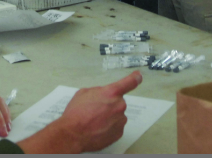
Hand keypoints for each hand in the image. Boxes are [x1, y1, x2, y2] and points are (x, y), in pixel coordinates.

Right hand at [20, 71, 141, 153]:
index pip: (129, 82)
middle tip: (96, 110)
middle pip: (118, 102)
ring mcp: (120, 120)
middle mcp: (119, 106)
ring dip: (109, 117)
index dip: (135, 78)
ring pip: (117, 115)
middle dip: (109, 104)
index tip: (138, 76)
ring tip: (94, 121)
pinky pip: (116, 127)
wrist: (73, 134)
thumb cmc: (76, 113)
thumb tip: (102, 95)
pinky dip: (109, 127)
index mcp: (111, 92)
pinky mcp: (119, 133)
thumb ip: (98, 91)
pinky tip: (98, 128)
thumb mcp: (84, 93)